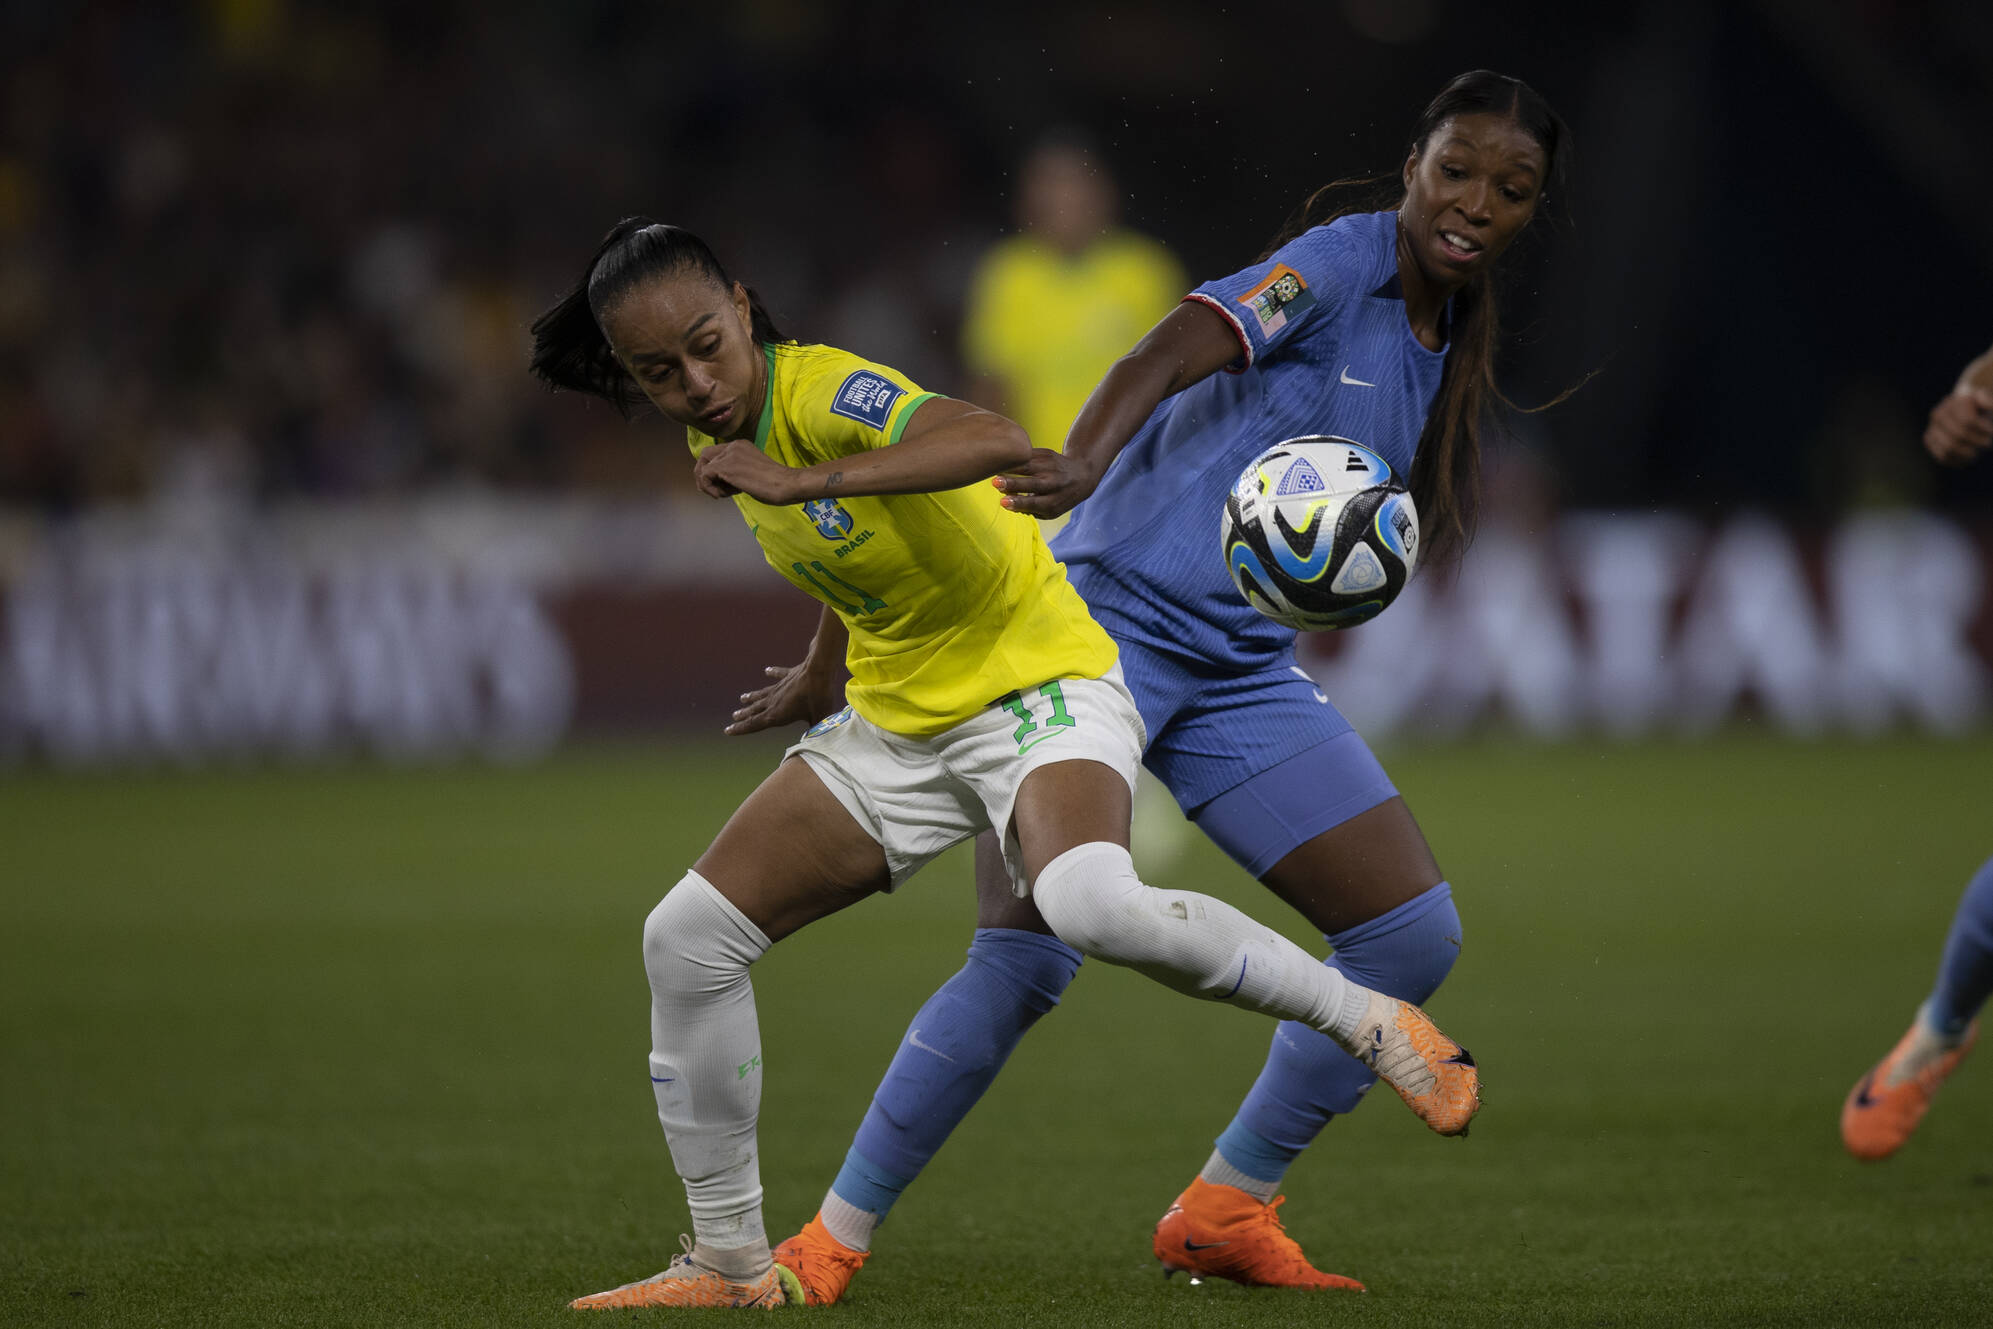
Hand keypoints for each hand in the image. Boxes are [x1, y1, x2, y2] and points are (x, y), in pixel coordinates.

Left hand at [694, 440, 800, 502]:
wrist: (787, 484)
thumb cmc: (776, 484)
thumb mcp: (752, 471)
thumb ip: (736, 471)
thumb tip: (721, 482)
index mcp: (740, 445)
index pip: (715, 453)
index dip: (714, 471)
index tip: (725, 486)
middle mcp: (733, 446)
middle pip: (704, 457)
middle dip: (705, 476)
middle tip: (716, 491)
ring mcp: (729, 455)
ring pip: (702, 467)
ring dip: (709, 485)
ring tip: (725, 494)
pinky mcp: (726, 467)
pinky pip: (704, 476)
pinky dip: (710, 488)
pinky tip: (724, 495)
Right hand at [725, 660, 842, 734]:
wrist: (818, 669)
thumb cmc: (818, 696)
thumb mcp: (818, 718)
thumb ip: (815, 732)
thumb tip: (815, 744)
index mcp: (777, 714)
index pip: (754, 724)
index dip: (741, 729)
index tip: (728, 731)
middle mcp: (773, 701)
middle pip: (755, 710)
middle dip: (744, 715)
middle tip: (734, 717)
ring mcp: (779, 687)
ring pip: (762, 694)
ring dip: (752, 697)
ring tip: (742, 698)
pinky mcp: (788, 676)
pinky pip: (778, 674)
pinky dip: (773, 673)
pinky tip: (767, 670)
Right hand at [990, 447, 1100, 518]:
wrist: (1081, 475)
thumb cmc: (1058, 498)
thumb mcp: (1050, 510)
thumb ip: (1030, 509)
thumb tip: (1005, 502)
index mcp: (1054, 502)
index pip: (1035, 503)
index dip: (1019, 503)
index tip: (1002, 502)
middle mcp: (1054, 484)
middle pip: (1033, 484)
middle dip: (1013, 484)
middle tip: (995, 483)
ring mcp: (1051, 467)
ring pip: (1028, 466)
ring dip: (1010, 467)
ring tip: (993, 469)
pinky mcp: (1047, 454)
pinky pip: (1028, 454)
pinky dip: (1014, 457)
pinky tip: (1000, 458)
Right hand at [1924, 388, 1992, 465]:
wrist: (1963, 410)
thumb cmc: (1980, 407)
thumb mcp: (1986, 401)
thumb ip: (1988, 400)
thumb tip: (1987, 403)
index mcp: (1952, 402)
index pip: (1967, 422)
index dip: (1983, 430)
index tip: (1992, 431)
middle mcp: (1938, 414)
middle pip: (1958, 437)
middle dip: (1976, 442)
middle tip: (1987, 443)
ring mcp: (1931, 428)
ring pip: (1948, 449)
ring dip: (1967, 454)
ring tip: (1977, 452)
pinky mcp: (1929, 441)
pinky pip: (1942, 457)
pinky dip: (1957, 461)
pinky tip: (1967, 459)